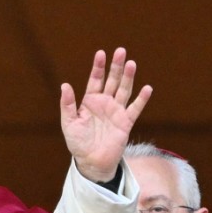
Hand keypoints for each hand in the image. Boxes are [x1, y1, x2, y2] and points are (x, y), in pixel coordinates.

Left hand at [59, 47, 152, 181]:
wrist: (91, 161)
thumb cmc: (78, 142)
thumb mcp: (68, 123)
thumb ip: (67, 105)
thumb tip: (65, 85)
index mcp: (90, 101)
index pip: (95, 80)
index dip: (98, 67)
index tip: (101, 53)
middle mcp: (105, 103)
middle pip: (112, 81)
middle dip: (116, 66)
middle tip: (120, 51)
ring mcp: (116, 111)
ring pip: (124, 90)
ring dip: (128, 77)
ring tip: (131, 64)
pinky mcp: (126, 122)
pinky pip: (135, 109)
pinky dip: (141, 99)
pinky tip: (147, 88)